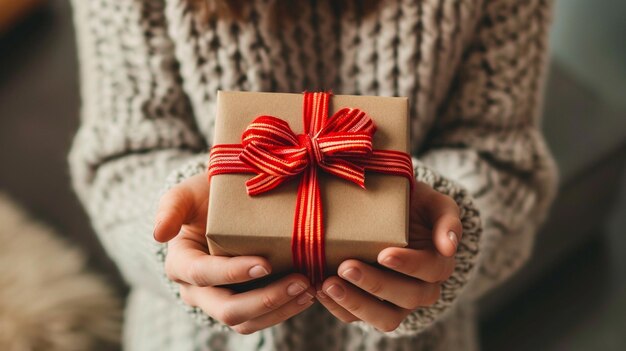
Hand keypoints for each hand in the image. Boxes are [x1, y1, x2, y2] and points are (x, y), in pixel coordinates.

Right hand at [153, 172, 315, 334]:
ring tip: (309, 290)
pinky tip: (308, 294)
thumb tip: (158, 234)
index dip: (232, 273)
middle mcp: (197, 290)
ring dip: (279, 310)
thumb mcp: (185, 193)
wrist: (220, 205)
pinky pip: (260, 318)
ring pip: (246, 321)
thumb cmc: (204, 196)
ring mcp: (220, 299)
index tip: (265, 263)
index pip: (203, 274)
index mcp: (180, 264)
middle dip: (265, 299)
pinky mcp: (242, 303)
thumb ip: (171, 207)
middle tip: (299, 281)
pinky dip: (284, 310)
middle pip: (227, 309)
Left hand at [316, 177, 461, 331]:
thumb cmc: (413, 205)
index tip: (384, 253)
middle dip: (375, 284)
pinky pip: (357, 318)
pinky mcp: (372, 307)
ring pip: (385, 318)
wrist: (391, 213)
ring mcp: (396, 302)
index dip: (409, 265)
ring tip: (328, 285)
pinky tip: (320, 290)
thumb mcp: (435, 203)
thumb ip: (448, 218)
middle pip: (406, 298)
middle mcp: (422, 289)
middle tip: (346, 267)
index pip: (430, 270)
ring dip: (356, 304)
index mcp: (438, 263)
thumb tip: (450, 246)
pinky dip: (338, 308)